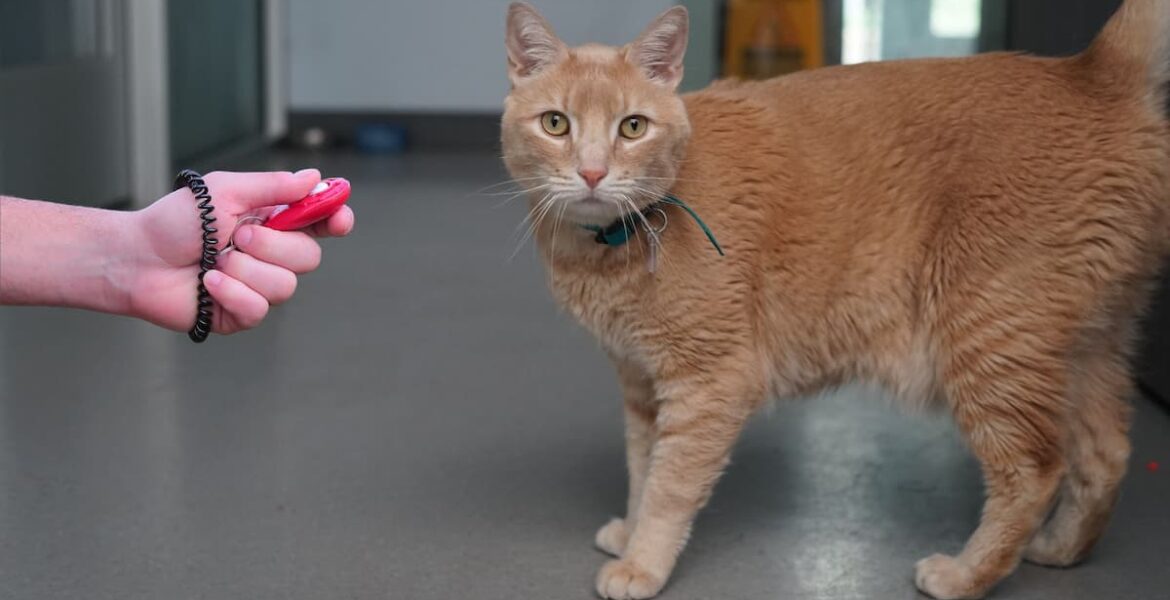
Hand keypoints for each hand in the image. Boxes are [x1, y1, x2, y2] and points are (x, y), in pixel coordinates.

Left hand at [126, 169, 354, 333]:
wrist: (136, 258)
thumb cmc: (173, 222)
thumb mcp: (224, 191)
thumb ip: (272, 186)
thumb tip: (312, 177)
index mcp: (272, 222)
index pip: (320, 223)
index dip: (336, 220)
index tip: (339, 219)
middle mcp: (271, 255)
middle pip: (309, 258)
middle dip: (273, 246)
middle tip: (237, 237)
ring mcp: (258, 286)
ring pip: (285, 286)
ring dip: (244, 270)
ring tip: (214, 261)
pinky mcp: (241, 313)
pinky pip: (258, 308)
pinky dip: (230, 292)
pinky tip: (207, 283)